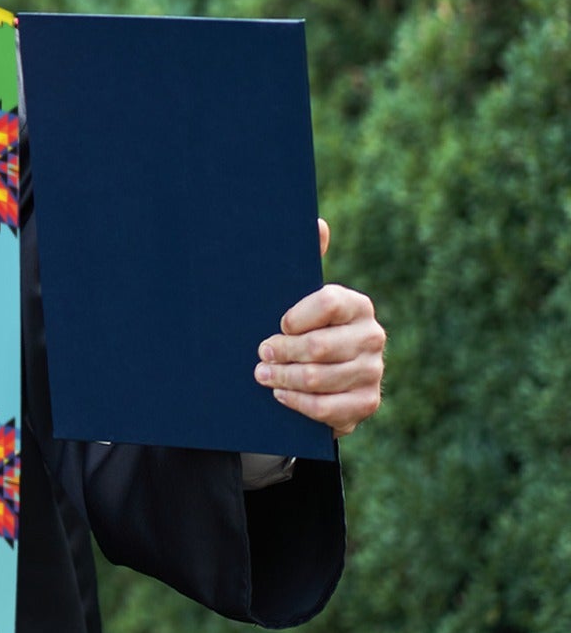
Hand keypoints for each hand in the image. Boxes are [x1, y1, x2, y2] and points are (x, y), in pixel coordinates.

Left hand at [254, 219, 384, 436]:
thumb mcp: (299, 297)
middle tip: (260, 354)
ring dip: (283, 378)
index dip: (296, 316)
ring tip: (262, 375)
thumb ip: (307, 261)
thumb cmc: (303, 329)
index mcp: (357, 305)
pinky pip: (327, 408)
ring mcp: (372, 372)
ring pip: (319, 378)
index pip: (327, 302)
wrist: (321, 378)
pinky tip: (281, 395)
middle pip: (319, 346)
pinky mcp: (366, 403)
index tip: (277, 324)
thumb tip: (317, 223)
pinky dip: (298, 403)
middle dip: (281, 352)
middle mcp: (372, 336)